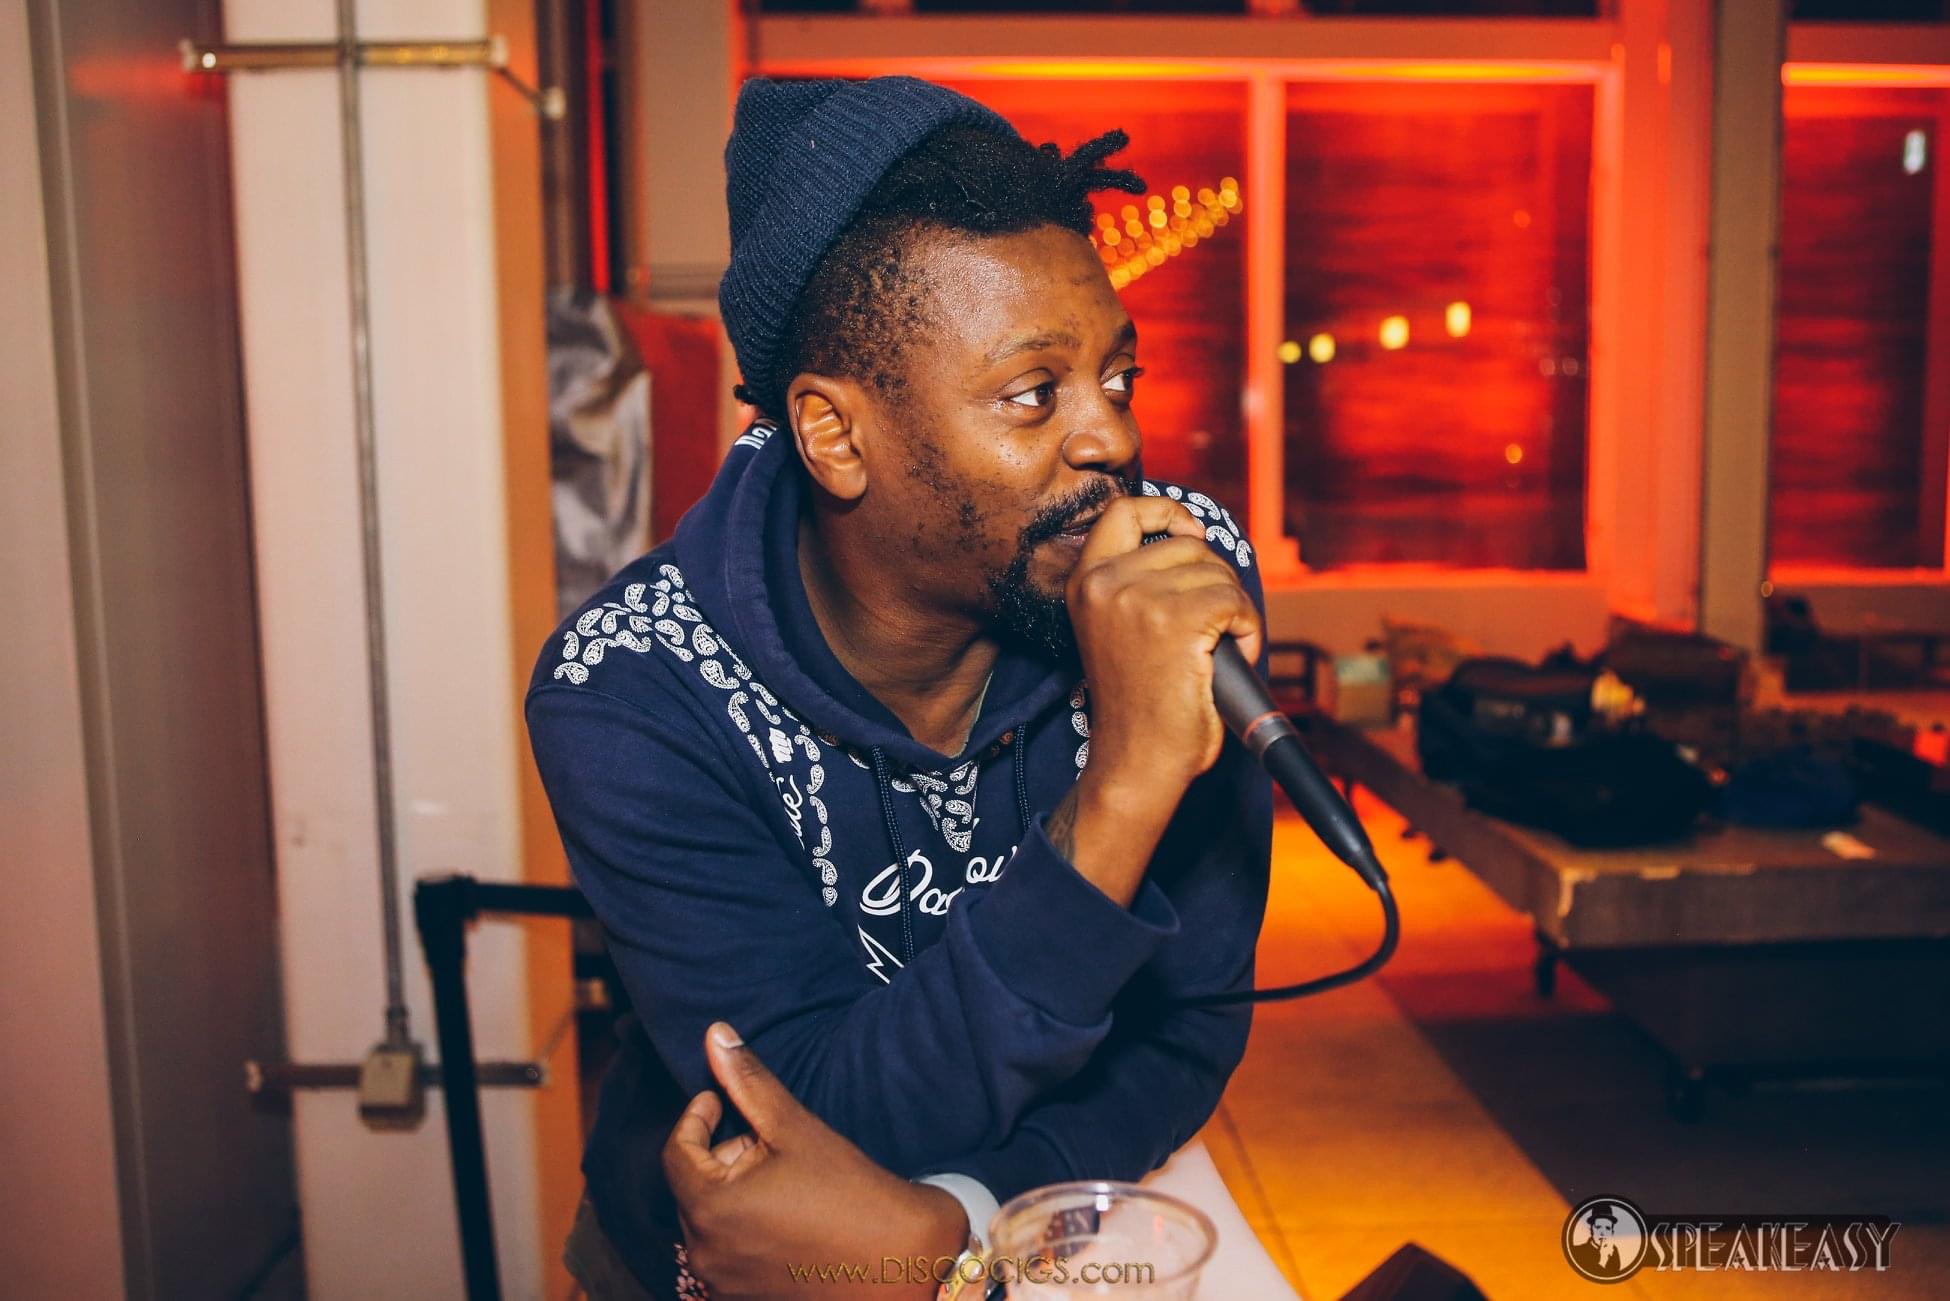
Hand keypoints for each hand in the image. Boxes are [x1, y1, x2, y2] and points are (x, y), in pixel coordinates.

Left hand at [663, 1024, 968, 1299]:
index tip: (720, 1101)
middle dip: (722, 1156)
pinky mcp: (743, 1298)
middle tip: (768, 1142)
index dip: (696, 1118)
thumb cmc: (850, 1192)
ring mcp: (723, 1282)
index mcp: (709, 1209)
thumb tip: (714, 1034)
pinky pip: (727, 1250)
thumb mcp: (794, 1128)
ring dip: (734, 1191)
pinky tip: (788, 1214)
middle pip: (693, 1186)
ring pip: (710, 1218)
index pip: (676, 1152)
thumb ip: (747, 1081)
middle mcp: (704, 1254)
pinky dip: (744, 1225)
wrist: (901, 1261)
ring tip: (785, 1178)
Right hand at [1055, 495, 1260, 903]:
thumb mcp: (1116, 627)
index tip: (1191, 536)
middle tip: (1210, 630)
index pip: (1123, 511)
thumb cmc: (1138, 705)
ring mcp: (1139, 597)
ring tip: (1215, 652)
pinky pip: (1235, 601)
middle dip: (1214, 582)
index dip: (1166, 513)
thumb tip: (1190, 539)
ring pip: (1217, 573)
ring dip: (1233, 611)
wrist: (1136, 762)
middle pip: (1188, 545)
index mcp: (1085, 582)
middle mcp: (1105, 581)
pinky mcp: (1177, 619)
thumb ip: (1138, 583)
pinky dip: (1247, 630)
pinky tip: (1230, 658)